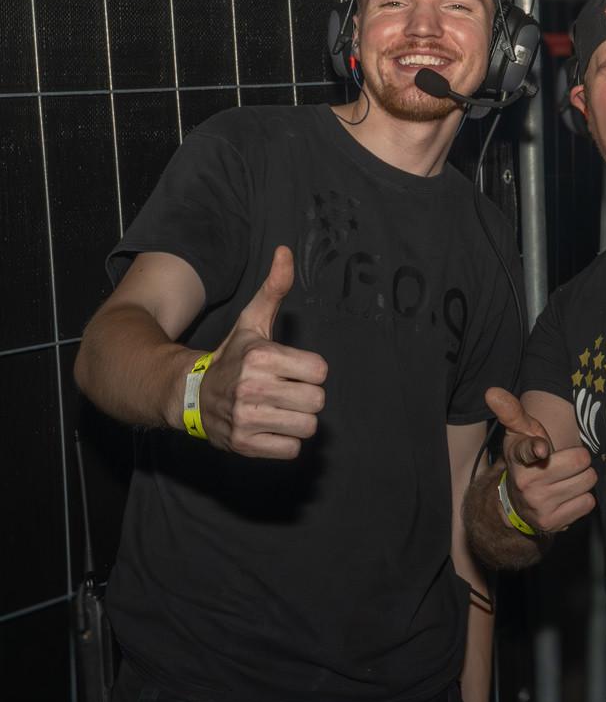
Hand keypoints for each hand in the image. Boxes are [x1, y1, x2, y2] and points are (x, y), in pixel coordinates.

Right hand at [199, 246, 327, 458]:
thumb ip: (274, 289)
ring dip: (297, 420)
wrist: (188, 394)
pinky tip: (269, 428)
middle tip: (284, 392)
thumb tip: (286, 250)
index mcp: (261, 356)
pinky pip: (291, 450)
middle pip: (317, 401)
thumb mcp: (252, 322)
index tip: (290, 369)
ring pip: (308, 427)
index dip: (309, 370)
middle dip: (306, 397)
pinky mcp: (244, 445)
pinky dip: (285, 442)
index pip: (320, 370)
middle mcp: (252, 387)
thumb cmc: (232, 357)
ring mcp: (246, 418)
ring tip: (277, 410)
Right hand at [485, 387, 595, 532]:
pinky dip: (582, 499)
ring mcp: (539, 505)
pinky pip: (588, 503)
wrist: (518, 503)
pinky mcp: (552, 523)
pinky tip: (567, 497)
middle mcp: (527, 483)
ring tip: (565, 480)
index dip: (537, 448)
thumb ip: (512, 411)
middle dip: (579, 460)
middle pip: (581, 462)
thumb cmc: (526, 459)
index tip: (542, 449)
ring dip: (582, 480)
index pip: (528, 450)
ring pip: (587, 482)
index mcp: (519, 456)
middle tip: (565, 464)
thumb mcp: (520, 433)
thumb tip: (491, 391)